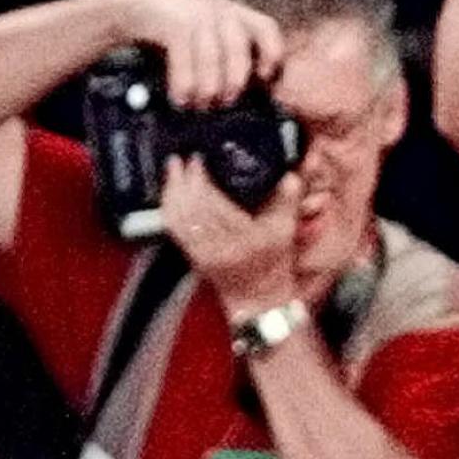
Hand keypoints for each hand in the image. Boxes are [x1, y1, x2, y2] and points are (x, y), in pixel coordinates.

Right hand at [123, 0, 283, 110]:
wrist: (133, 13)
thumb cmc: (177, 41)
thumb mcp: (208, 46)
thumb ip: (229, 63)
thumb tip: (252, 100)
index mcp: (236, 14)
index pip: (267, 28)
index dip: (271, 55)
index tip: (265, 81)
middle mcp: (220, 8)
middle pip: (240, 48)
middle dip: (234, 81)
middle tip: (225, 104)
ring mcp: (196, 11)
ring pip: (212, 56)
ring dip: (207, 88)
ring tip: (200, 106)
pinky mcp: (171, 19)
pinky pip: (184, 56)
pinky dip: (184, 83)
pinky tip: (180, 98)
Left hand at [163, 159, 303, 316]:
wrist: (259, 298)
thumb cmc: (273, 266)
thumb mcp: (286, 232)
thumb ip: (287, 202)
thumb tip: (289, 176)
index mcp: (246, 239)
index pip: (215, 205)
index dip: (202, 180)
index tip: (199, 160)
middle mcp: (221, 247)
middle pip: (192, 208)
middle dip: (184, 180)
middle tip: (183, 159)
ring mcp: (204, 253)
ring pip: (179, 217)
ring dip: (172, 190)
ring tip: (172, 168)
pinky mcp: (193, 256)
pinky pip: (174, 229)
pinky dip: (169, 208)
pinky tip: (169, 193)